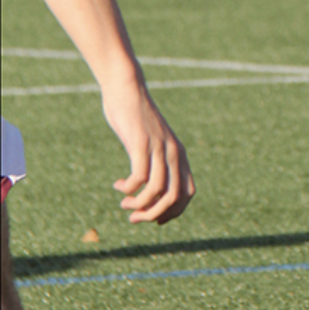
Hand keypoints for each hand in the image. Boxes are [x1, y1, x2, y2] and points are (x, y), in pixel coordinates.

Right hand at [104, 86, 194, 224]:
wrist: (128, 90)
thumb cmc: (136, 120)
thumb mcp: (152, 144)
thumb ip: (154, 163)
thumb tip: (150, 191)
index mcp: (179, 155)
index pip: (188, 193)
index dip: (174, 212)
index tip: (153, 218)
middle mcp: (174, 153)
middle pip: (174, 197)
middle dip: (154, 215)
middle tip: (134, 219)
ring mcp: (159, 148)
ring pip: (158, 190)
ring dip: (139, 206)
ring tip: (125, 205)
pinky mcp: (141, 143)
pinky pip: (139, 177)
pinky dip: (128, 188)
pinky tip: (118, 185)